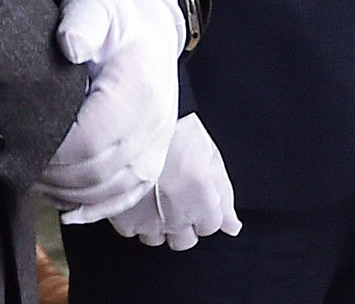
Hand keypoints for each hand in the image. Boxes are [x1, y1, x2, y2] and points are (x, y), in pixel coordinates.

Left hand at [34, 0, 185, 222]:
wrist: (150, 20)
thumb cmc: (115, 12)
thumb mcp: (96, 4)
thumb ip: (82, 23)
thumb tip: (70, 45)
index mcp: (138, 88)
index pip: (93, 138)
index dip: (54, 151)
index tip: (23, 144)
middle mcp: (154, 123)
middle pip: (100, 170)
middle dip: (55, 175)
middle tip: (19, 164)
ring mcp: (157, 142)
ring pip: (112, 189)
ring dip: (70, 194)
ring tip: (35, 181)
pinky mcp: (153, 154)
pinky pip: (130, 194)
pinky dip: (99, 209)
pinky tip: (69, 212)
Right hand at [107, 115, 241, 249]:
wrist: (138, 114)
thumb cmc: (177, 130)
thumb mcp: (210, 158)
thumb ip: (224, 197)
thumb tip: (232, 226)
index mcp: (202, 202)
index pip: (209, 227)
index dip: (202, 210)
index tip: (193, 195)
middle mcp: (177, 216)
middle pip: (184, 240)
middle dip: (181, 222)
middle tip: (172, 198)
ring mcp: (148, 219)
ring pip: (155, 238)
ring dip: (155, 222)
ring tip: (151, 197)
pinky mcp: (122, 215)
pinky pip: (130, 230)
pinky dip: (132, 218)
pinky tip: (135, 197)